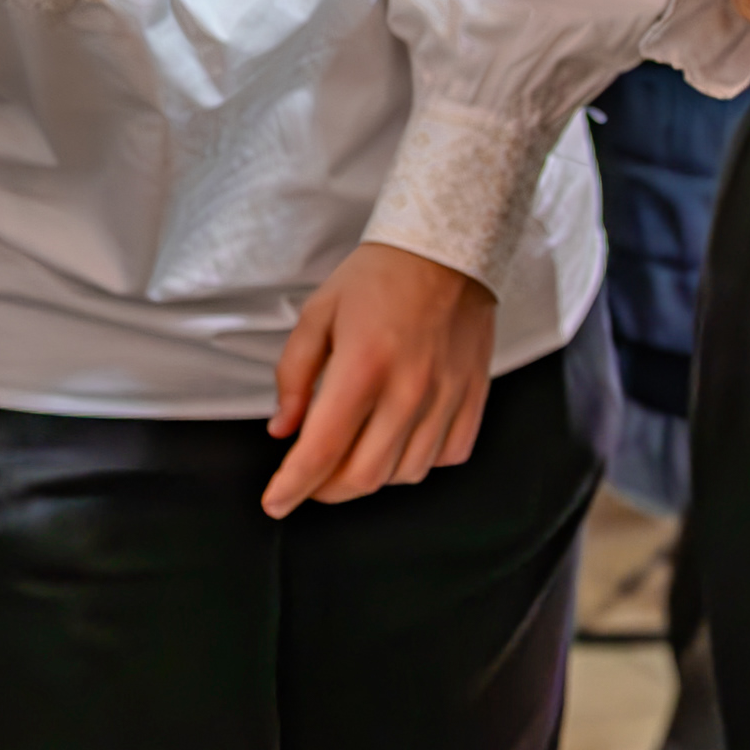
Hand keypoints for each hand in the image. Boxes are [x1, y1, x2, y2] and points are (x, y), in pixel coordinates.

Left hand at [263, 241, 496, 515]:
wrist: (445, 248)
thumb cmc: (379, 276)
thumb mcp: (318, 314)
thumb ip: (294, 374)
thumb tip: (284, 428)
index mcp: (363, 366)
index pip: (322, 450)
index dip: (293, 487)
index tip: (276, 502)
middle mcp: (409, 389)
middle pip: (364, 476)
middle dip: (326, 489)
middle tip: (310, 478)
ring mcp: (446, 396)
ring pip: (405, 474)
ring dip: (371, 475)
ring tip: (354, 452)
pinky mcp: (473, 396)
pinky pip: (447, 455)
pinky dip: (418, 461)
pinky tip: (400, 440)